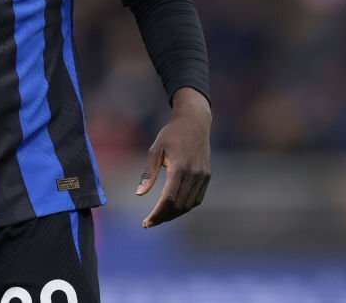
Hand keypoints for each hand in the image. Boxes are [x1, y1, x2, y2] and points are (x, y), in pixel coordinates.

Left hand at [135, 87, 210, 227]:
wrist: (194, 122)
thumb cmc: (171, 134)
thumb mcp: (155, 150)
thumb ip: (148, 173)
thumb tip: (139, 194)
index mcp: (179, 167)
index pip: (167, 199)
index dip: (157, 214)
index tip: (146, 223)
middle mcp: (193, 174)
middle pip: (178, 206)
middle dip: (163, 217)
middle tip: (150, 222)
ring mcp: (202, 176)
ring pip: (189, 205)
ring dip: (174, 214)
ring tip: (160, 217)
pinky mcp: (207, 176)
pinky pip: (197, 199)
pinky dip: (185, 206)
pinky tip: (174, 208)